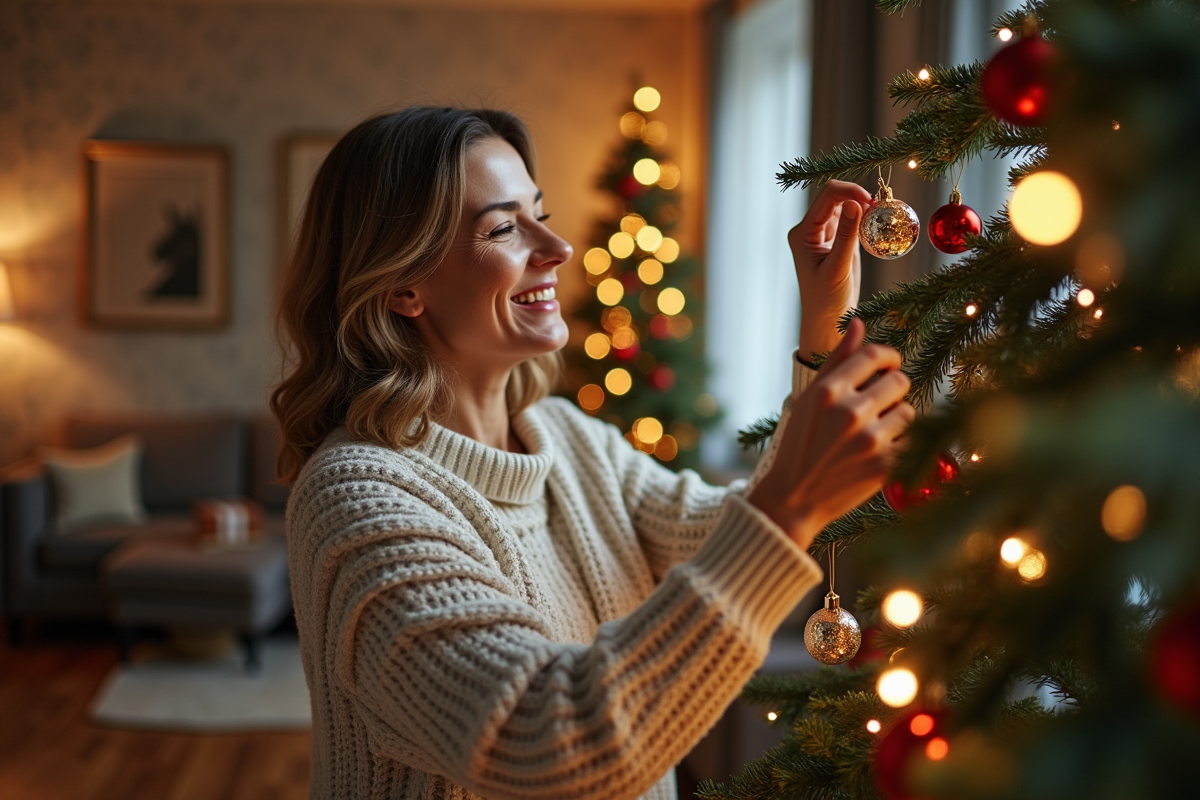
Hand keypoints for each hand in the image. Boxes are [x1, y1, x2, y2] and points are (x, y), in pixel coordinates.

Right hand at [746, 319, 913, 548]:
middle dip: (894, 387)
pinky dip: (898, 444)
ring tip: (875, 429)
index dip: (888, 356)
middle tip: (881, 401)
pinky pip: (910, 441)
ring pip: (909, 412)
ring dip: (897, 417)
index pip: (874, 356)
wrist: (793, 499)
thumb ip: (836, 360)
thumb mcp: (808, 399)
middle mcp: (850, 412)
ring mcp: (870, 440)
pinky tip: (876, 452)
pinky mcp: (884, 466)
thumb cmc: (798, 445)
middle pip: (899, 381)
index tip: (889, 364)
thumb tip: (858, 323)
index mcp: (828, 392)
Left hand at [788, 180, 873, 358]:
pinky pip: (852, 221)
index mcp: (803, 233)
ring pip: (845, 207)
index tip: (872, 200)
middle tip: (881, 205)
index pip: (826, 198)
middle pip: (835, 198)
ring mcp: (824, 235)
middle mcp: (811, 230)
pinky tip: (877, 223)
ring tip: (882, 213)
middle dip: (857, 196)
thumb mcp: (838, 268)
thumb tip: (855, 203)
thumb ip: (847, 235)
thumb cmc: (826, 300)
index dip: (850, 191)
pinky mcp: (838, 241)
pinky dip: (865, 219)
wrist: (827, 321)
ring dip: (863, 206)